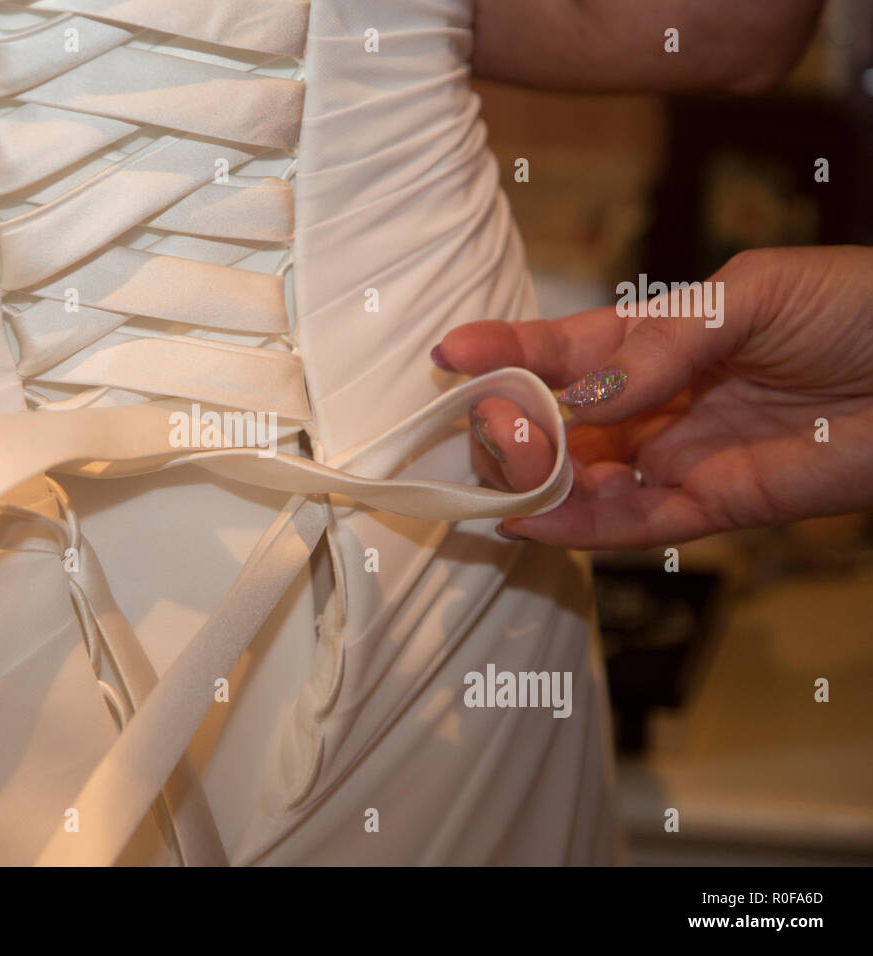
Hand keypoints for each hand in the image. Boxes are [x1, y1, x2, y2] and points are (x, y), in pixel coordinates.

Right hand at [432, 246, 872, 548]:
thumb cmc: (860, 308)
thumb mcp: (753, 296)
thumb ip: (664, 344)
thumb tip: (586, 397)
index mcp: (659, 339)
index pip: (564, 349)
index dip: (505, 352)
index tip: (447, 355)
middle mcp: (657, 403)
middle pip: (558, 423)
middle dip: (511, 425)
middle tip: (483, 425)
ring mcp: (680, 458)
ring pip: (583, 480)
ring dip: (533, 479)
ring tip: (498, 473)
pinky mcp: (714, 509)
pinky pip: (632, 526)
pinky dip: (576, 526)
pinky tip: (528, 518)